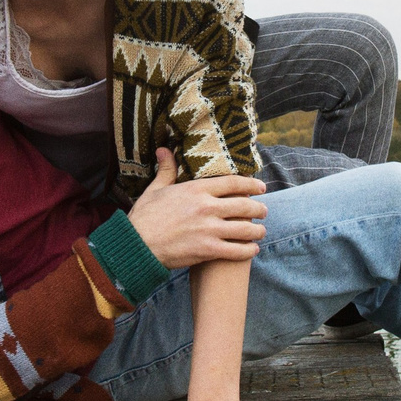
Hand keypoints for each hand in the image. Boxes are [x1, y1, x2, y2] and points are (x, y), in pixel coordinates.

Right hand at [126, 148, 267, 268]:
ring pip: (245, 229)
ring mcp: (209, 229)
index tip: (261, 187)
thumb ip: (166, 170)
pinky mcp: (208, 250)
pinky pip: (237, 250)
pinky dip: (248, 250)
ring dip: (257, 231)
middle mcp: (206, 207)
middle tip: (264, 211)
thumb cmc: (144, 217)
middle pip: (244, 205)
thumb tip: (163, 149)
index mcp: (196, 190)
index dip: (251, 184)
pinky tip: (252, 249)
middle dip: (259, 209)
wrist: (136, 245)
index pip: (233, 183)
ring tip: (260, 232)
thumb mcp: (155, 189)